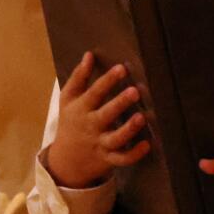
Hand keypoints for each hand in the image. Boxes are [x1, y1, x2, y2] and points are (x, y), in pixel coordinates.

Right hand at [45, 53, 151, 188]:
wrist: (66, 159)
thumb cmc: (70, 121)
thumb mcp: (67, 98)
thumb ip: (78, 77)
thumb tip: (89, 54)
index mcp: (80, 108)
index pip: (94, 92)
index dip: (107, 80)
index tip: (122, 68)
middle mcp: (90, 125)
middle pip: (105, 114)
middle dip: (120, 103)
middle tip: (135, 91)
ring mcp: (100, 143)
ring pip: (115, 138)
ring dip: (129, 129)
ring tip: (142, 117)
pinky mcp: (109, 158)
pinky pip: (122, 158)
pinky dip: (134, 154)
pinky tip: (147, 144)